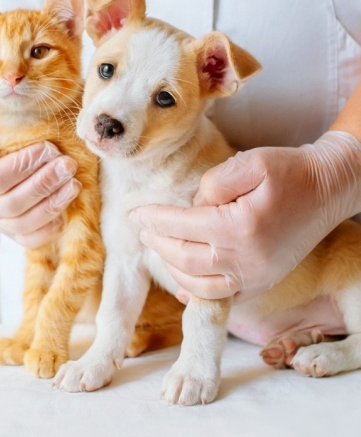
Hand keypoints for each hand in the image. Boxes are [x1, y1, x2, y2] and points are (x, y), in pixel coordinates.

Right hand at [0, 107, 81, 248]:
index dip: (23, 165)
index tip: (48, 147)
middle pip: (11, 204)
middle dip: (44, 184)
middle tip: (68, 165)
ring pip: (22, 225)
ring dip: (52, 205)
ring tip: (73, 184)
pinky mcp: (10, 230)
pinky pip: (28, 239)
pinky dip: (48, 228)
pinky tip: (65, 209)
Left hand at [130, 131, 360, 302]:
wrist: (327, 190)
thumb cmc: (291, 172)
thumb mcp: (250, 163)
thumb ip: (212, 183)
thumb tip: (191, 207)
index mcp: (240, 227)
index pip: (182, 226)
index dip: (154, 219)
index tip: (135, 213)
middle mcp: (247, 260)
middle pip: (183, 258)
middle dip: (157, 242)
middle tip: (142, 229)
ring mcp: (256, 276)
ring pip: (198, 284)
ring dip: (171, 266)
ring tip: (158, 247)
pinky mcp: (262, 282)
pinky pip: (222, 297)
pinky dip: (196, 292)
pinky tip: (181, 284)